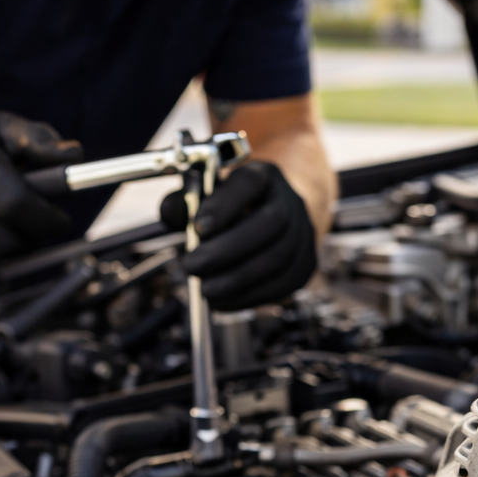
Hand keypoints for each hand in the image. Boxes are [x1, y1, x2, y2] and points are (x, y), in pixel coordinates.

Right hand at [0, 97, 82, 266]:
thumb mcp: (2, 127)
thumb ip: (39, 141)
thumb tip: (75, 156)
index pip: (17, 204)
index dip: (47, 219)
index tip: (60, 218)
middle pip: (5, 240)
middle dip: (30, 236)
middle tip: (35, 220)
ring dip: (7, 244)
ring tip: (2, 216)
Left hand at [159, 161, 316, 310]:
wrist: (270, 222)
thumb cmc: (230, 210)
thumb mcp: (204, 198)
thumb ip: (184, 203)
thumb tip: (171, 214)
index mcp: (263, 176)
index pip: (249, 183)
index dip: (225, 205)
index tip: (198, 228)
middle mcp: (290, 200)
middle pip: (270, 223)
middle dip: (228, 250)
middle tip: (192, 267)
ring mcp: (304, 233)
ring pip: (277, 258)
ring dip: (237, 279)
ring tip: (205, 290)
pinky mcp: (306, 263)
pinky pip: (282, 284)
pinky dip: (250, 296)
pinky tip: (224, 301)